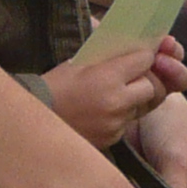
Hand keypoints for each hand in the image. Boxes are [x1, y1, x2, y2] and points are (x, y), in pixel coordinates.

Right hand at [38, 37, 186, 144]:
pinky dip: (121, 116)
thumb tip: (131, 49)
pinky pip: (127, 123)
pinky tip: (103, 111)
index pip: (145, 60)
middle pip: (151, 87)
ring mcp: (116, 123)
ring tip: (115, 95)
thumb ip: (108, 58)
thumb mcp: (78, 62)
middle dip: (143, 80)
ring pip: (142, 107)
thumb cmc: (54, 87)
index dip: (142, 57)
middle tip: (130, 77)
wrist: (34, 121)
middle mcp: (117, 101)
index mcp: (108, 77)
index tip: (137, 57)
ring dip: (135, 99)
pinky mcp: (112, 138)